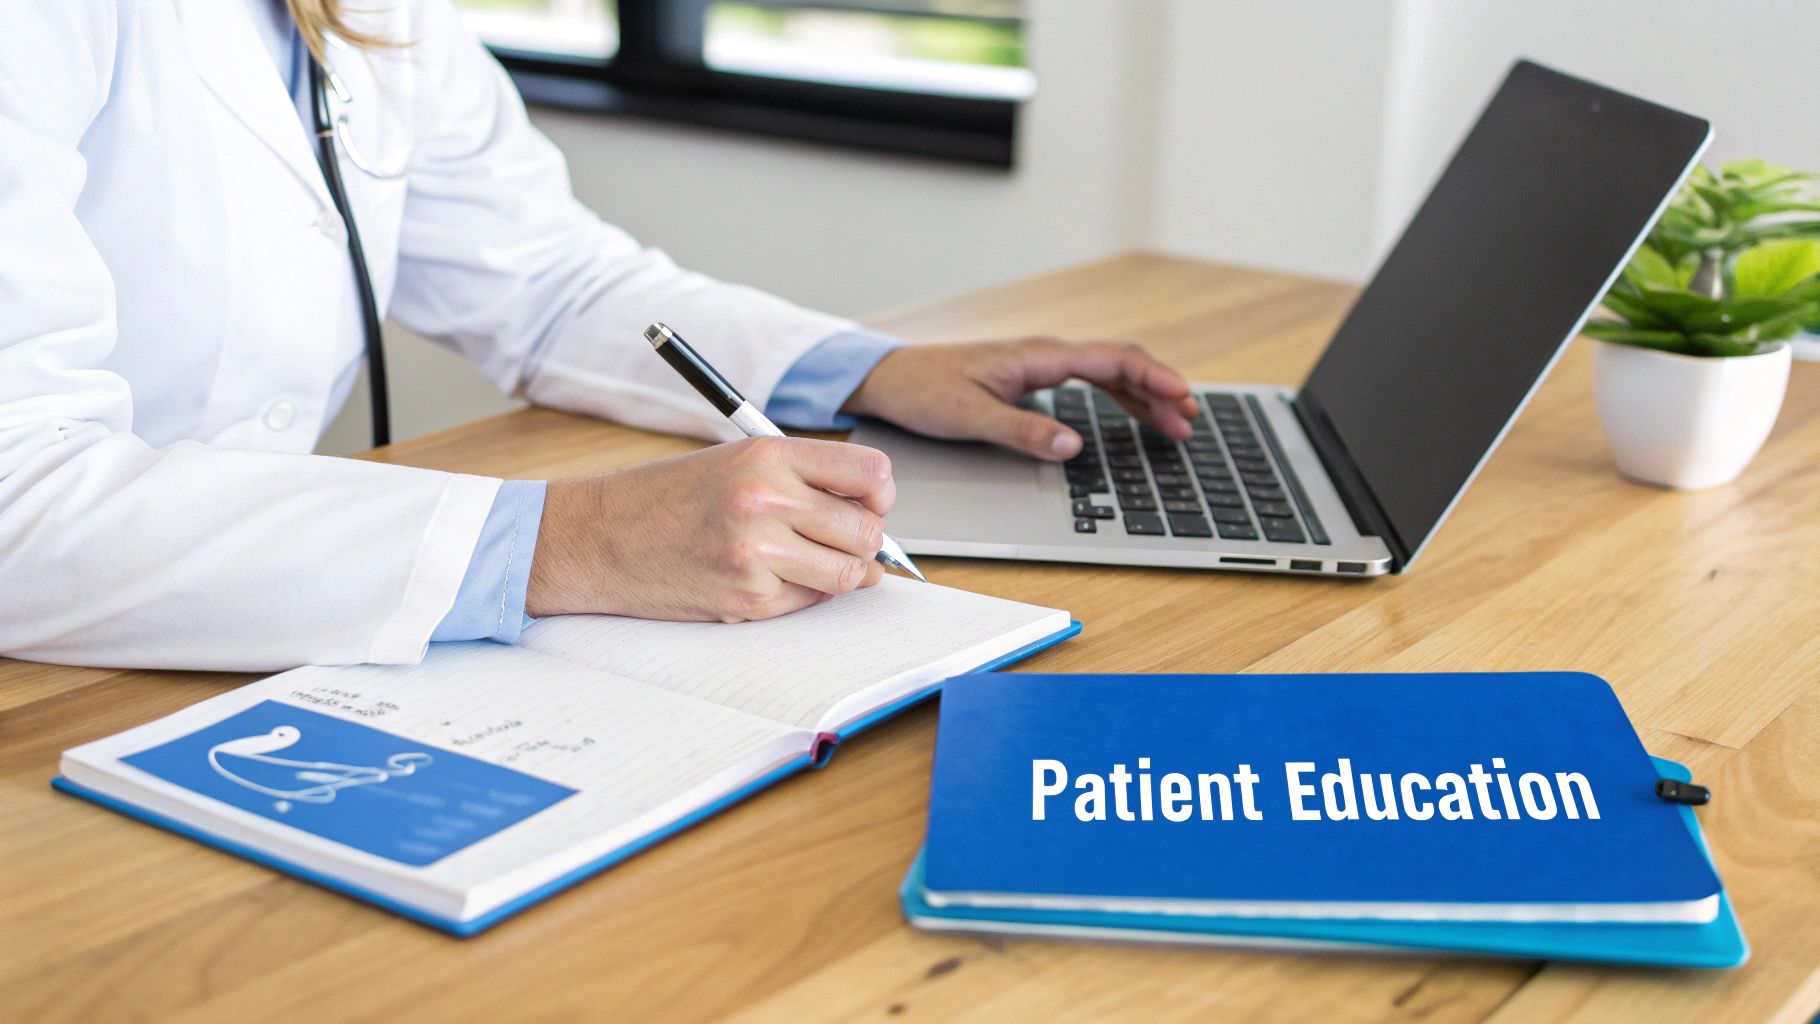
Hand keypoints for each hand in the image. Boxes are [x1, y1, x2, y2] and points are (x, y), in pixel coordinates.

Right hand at [526, 436, 892, 621]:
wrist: (594, 538)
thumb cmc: (662, 499)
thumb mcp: (732, 463)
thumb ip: (800, 480)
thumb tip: (870, 518)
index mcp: (768, 456)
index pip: (870, 472)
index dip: (879, 495)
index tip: (870, 505)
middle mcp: (767, 500)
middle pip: (866, 530)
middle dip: (863, 543)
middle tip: (838, 543)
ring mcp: (758, 553)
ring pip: (847, 574)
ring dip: (840, 574)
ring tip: (807, 563)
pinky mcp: (747, 598)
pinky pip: (807, 603)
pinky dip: (799, 596)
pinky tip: (766, 578)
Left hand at [842, 337, 1197, 459]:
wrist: (889, 377)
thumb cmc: (924, 391)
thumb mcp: (970, 417)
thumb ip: (1023, 431)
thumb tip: (1072, 445)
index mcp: (1036, 357)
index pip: (1111, 360)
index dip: (1152, 379)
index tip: (1183, 399)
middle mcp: (1043, 356)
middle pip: (1119, 365)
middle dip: (1159, 391)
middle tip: (1190, 422)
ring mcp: (1039, 366)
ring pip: (1107, 375)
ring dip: (1143, 397)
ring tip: (1175, 424)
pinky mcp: (1030, 379)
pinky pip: (1088, 383)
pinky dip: (1118, 399)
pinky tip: (1133, 416)